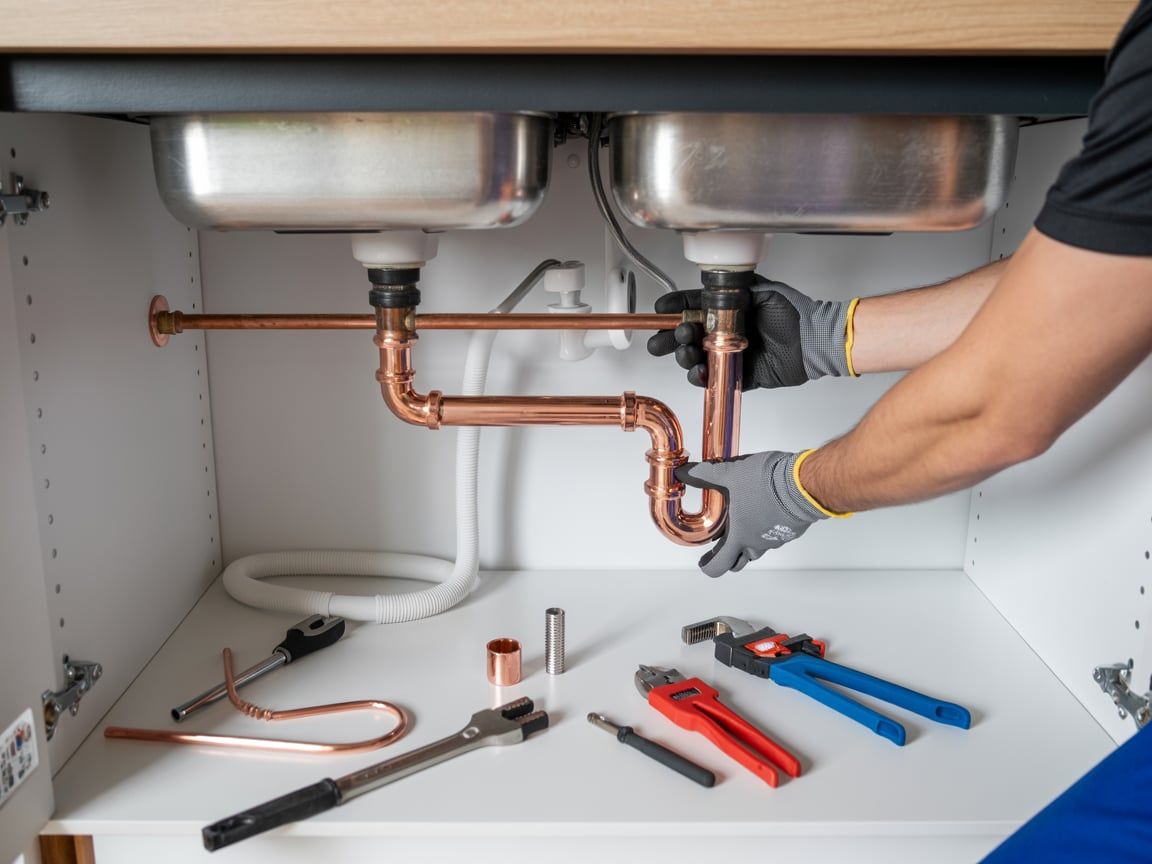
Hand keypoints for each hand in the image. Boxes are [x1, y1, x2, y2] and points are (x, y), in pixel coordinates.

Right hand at [647, 277, 856, 389]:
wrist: (813, 342)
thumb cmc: (795, 314)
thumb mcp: (764, 292)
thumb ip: (738, 290)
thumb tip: (711, 289)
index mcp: (727, 310)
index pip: (693, 306)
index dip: (675, 307)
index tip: (661, 309)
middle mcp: (724, 332)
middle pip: (687, 335)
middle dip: (670, 338)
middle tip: (663, 340)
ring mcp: (728, 354)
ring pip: (694, 358)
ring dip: (684, 356)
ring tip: (687, 352)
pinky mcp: (736, 374)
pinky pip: (711, 378)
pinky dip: (701, 377)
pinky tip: (699, 371)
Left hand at [677, 450, 841, 576]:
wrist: (805, 483)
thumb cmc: (768, 483)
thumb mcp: (729, 474)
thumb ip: (704, 474)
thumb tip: (683, 472)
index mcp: (740, 537)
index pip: (720, 566)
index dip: (709, 566)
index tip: (703, 561)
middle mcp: (758, 543)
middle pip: (739, 560)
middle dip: (728, 554)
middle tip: (721, 544)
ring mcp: (777, 538)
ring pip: (758, 548)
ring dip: (747, 541)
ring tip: (741, 522)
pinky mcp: (792, 529)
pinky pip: (774, 535)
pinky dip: (765, 529)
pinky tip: (763, 510)